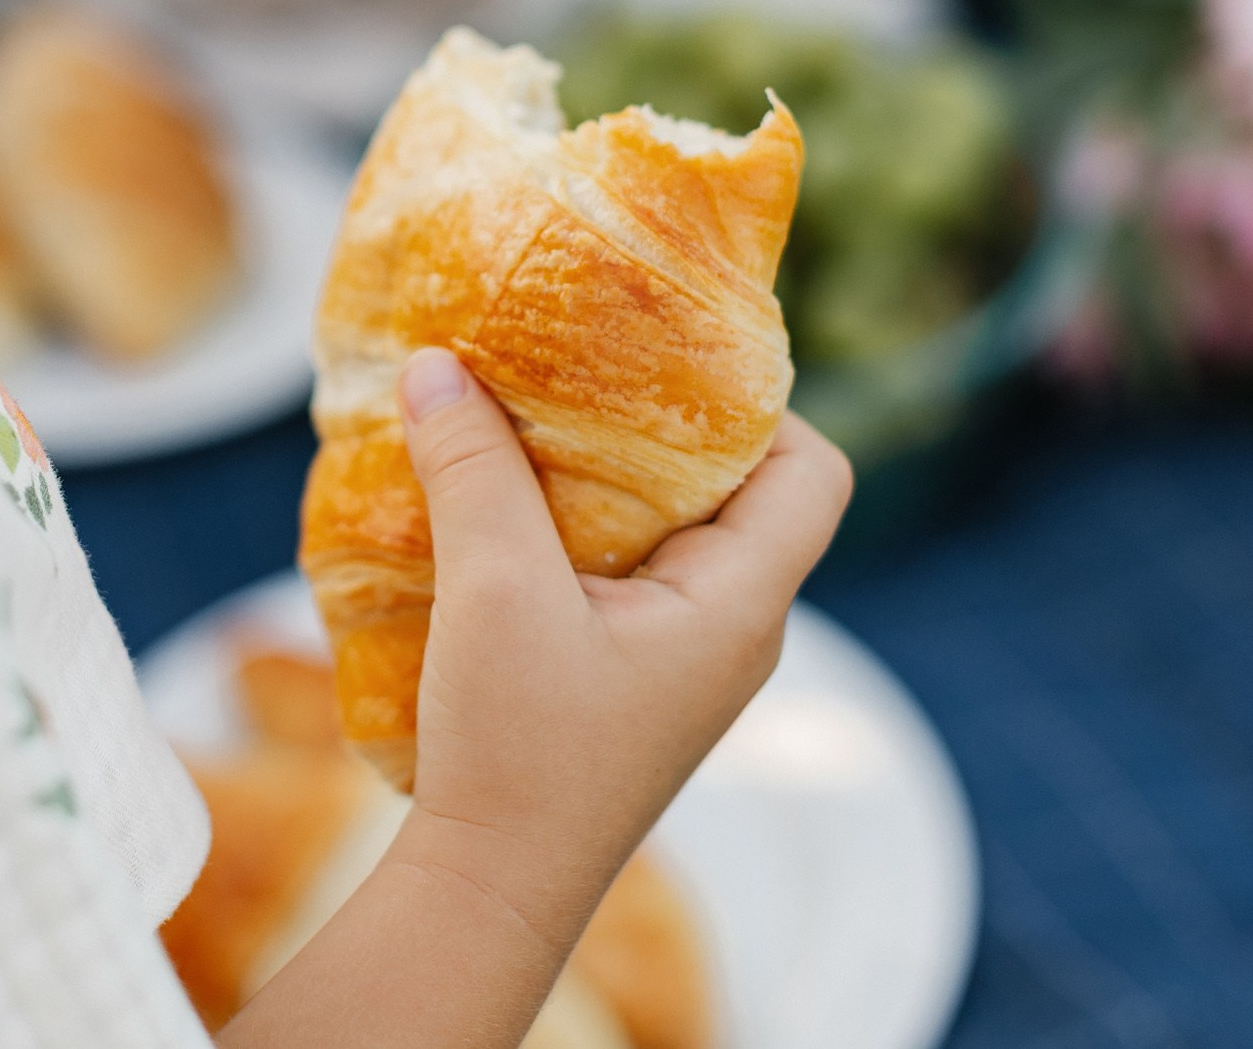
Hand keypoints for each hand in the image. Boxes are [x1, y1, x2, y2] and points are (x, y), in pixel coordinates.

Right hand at [388, 347, 851, 952]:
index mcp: (741, 604)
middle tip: (576, 373)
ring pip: (674, 528)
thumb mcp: (494, 593)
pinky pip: (630, 570)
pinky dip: (579, 526)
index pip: (815, 471)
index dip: (762, 403)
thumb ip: (472, 470)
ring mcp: (684, 656)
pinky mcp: (633, 676)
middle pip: (740, 486)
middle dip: (659, 423)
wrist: (489, 891)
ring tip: (528, 426)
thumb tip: (437, 363)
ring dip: (606, 476)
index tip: (661, 361)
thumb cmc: (518, 756)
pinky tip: (503, 506)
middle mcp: (733, 627)